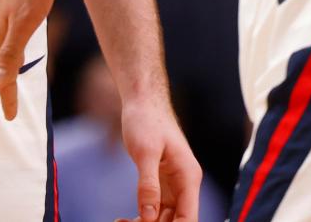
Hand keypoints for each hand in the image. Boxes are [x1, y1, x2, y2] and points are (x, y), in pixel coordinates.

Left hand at [116, 96, 201, 221]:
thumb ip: (148, 184)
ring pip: (163, 219)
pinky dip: (140, 218)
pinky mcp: (160, 184)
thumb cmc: (146, 119)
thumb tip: (149, 217)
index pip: (188, 218)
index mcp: (188, 176)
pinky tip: (122, 219)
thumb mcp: (145, 151)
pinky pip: (154, 210)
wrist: (142, 100)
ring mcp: (173, 185)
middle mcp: (184, 184)